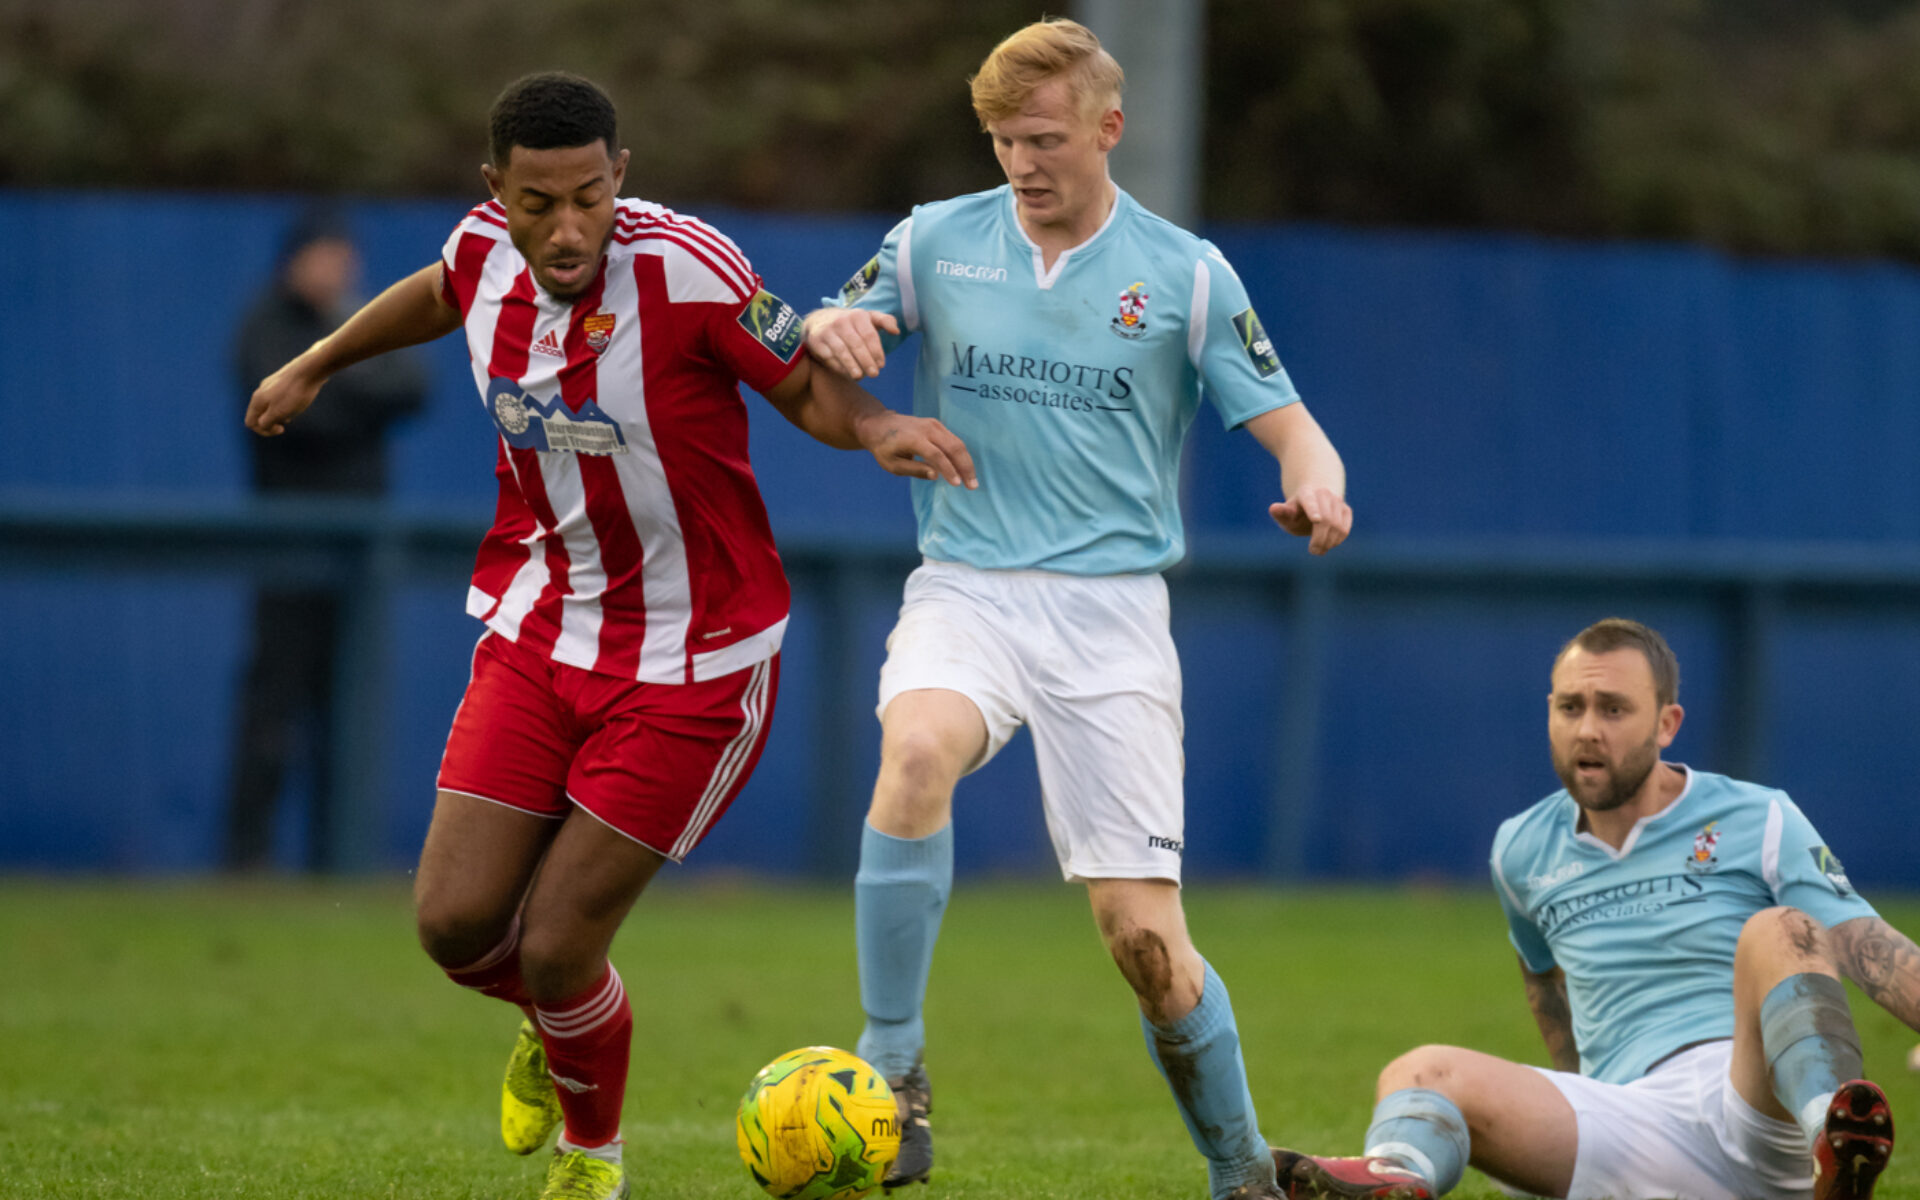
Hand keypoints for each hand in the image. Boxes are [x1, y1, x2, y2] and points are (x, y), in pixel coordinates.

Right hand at [245, 358, 325, 435]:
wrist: (311, 369)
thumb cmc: (295, 393)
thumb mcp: (279, 412)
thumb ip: (266, 422)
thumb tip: (261, 425)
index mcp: (257, 400)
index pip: (250, 422)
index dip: (264, 431)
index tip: (281, 428)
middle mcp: (261, 390)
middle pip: (260, 414)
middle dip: (273, 422)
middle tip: (289, 420)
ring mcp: (271, 384)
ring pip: (270, 405)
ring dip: (280, 413)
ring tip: (295, 411)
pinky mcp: (283, 380)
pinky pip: (279, 396)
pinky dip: (286, 404)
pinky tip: (299, 401)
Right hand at [806, 308, 897, 379]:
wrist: (819, 320)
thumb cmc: (850, 323)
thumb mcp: (868, 318)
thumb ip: (885, 321)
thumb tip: (896, 331)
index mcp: (857, 315)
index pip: (869, 335)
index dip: (876, 351)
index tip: (881, 365)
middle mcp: (842, 321)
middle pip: (857, 344)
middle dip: (866, 361)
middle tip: (874, 374)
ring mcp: (828, 330)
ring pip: (842, 351)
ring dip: (851, 365)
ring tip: (859, 377)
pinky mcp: (816, 340)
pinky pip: (828, 356)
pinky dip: (838, 366)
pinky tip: (845, 373)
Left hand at [854, 411, 976, 487]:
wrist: (879, 425)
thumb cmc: (884, 448)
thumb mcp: (892, 464)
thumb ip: (914, 470)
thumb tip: (936, 476)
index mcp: (913, 438)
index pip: (937, 455)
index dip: (948, 470)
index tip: (957, 484)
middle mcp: (926, 429)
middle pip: (953, 447)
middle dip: (965, 467)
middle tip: (972, 486)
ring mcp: (933, 424)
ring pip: (957, 443)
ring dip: (966, 462)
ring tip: (971, 480)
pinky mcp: (937, 425)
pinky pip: (953, 440)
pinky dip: (961, 455)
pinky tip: (964, 469)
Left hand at [1269, 484, 1350, 554]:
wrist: (1313, 502)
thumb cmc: (1295, 512)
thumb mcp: (1285, 514)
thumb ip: (1281, 514)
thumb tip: (1273, 508)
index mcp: (1305, 493)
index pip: (1310, 501)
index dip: (1313, 510)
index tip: (1316, 520)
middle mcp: (1323, 494)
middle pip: (1326, 520)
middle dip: (1320, 539)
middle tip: (1313, 551)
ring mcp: (1337, 501)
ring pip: (1338, 527)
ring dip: (1329, 543)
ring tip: (1318, 549)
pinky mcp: (1346, 510)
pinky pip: (1344, 530)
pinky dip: (1336, 541)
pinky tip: (1328, 544)